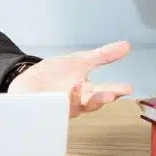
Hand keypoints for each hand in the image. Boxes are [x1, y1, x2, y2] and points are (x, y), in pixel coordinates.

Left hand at [6, 41, 132, 117]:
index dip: (116, 91)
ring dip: (77, 97)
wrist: (27, 82)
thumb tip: (126, 45)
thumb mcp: (78, 61)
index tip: (128, 88)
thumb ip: (101, 56)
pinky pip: (53, 108)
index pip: (104, 93)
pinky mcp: (45, 109)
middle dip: (101, 99)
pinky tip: (61, 91)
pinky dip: (57, 100)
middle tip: (110, 94)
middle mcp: (76, 102)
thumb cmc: (54, 74)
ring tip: (79, 83)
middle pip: (91, 104)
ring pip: (73, 107)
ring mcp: (60, 107)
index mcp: (85, 91)